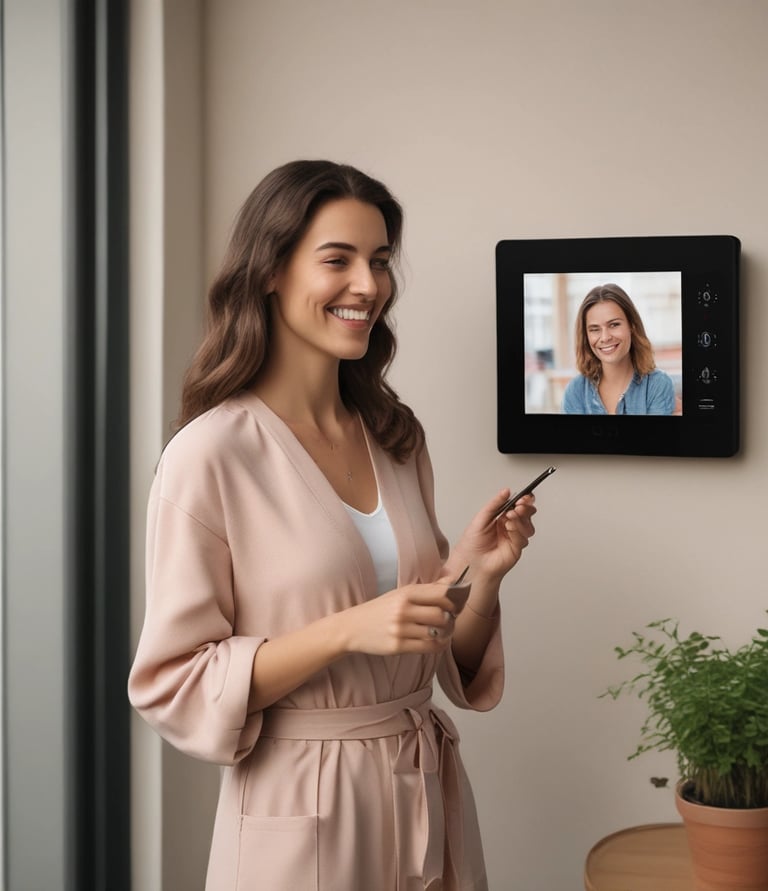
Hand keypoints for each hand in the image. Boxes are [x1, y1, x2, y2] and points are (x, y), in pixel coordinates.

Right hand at [338, 582, 459, 655]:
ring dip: (445, 633)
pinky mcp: (398, 646)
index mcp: (406, 593)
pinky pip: (428, 647)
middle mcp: (403, 610)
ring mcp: (400, 629)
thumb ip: (428, 588)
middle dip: (450, 619)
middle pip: (442, 614)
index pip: (441, 593)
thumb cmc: (380, 609)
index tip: (454, 605)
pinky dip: (438, 645)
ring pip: (437, 632)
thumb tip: (454, 579)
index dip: (454, 600)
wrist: (352, 627)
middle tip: (449, 620)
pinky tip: (437, 642)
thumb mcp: (400, 593)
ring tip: (443, 632)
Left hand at [451, 489, 536, 582]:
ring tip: (509, 517)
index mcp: (502, 517)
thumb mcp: (481, 518)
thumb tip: (506, 491)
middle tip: (519, 506)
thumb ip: (495, 504)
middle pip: (527, 514)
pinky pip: (523, 537)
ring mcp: (514, 538)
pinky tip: (509, 528)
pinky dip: (518, 530)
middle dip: (526, 508)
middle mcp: (510, 527)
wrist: (470, 562)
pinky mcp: (516, 548)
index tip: (524, 496)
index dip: (524, 500)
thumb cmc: (472, 544)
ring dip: (520, 519)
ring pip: (528, 525)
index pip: (518, 506)